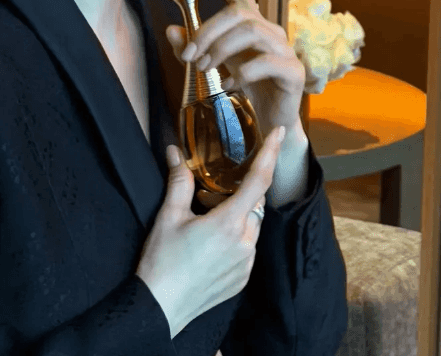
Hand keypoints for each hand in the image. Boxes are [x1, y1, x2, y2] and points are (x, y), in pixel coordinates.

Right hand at [136, 127, 285, 338]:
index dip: (271, 153)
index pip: (259, 180)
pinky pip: (247, 247)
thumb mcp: (168, 216)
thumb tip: (174, 152)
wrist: (160, 308)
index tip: (279, 133)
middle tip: (216, 185)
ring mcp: (246, 264)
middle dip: (242, 189)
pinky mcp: (242, 279)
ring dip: (237, 213)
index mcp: (228, 223)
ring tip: (207, 214)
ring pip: (252, 225)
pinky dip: (235, 235)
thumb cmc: (162, 262)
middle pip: (255, 203)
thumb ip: (178, 181)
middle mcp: (244, 243)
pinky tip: (211, 240)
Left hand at [165, 0, 305, 146]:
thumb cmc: (246, 87)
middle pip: (239, 13)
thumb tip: (171, 30)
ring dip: (221, 48)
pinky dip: (241, 73)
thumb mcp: (216, 65)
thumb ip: (195, 48)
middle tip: (190, 54)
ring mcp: (285, 50)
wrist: (271, 120)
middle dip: (208, 30)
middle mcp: (271, 32)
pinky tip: (227, 85)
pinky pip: (266, 62)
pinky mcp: (293, 72)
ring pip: (252, 31)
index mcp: (253, 26)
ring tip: (204, 68)